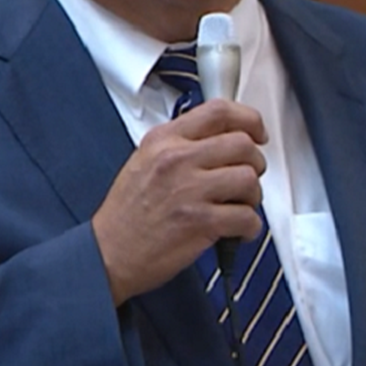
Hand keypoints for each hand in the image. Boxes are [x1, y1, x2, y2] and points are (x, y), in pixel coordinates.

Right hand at [92, 100, 266, 303]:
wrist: (108, 254)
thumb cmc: (126, 215)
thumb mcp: (144, 161)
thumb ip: (180, 145)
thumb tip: (220, 140)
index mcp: (163, 140)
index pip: (218, 111)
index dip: (249, 119)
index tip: (257, 131)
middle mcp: (176, 159)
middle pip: (242, 143)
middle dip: (255, 163)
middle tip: (248, 177)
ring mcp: (188, 190)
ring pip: (249, 179)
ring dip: (253, 196)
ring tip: (240, 206)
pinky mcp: (199, 222)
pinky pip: (247, 217)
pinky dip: (250, 227)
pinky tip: (239, 231)